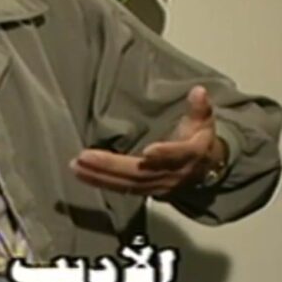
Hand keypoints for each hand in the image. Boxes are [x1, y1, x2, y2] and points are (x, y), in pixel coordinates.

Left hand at [70, 85, 226, 196]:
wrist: (206, 169)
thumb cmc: (200, 140)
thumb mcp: (204, 122)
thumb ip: (199, 107)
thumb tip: (199, 90)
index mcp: (190, 155)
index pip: (178, 155)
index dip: (165, 154)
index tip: (147, 152)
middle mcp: (173, 174)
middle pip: (141, 173)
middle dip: (112, 167)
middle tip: (84, 157)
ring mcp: (158, 186)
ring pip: (128, 184)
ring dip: (100, 176)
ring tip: (76, 166)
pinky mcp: (146, 191)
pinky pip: (123, 189)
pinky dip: (101, 183)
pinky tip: (82, 174)